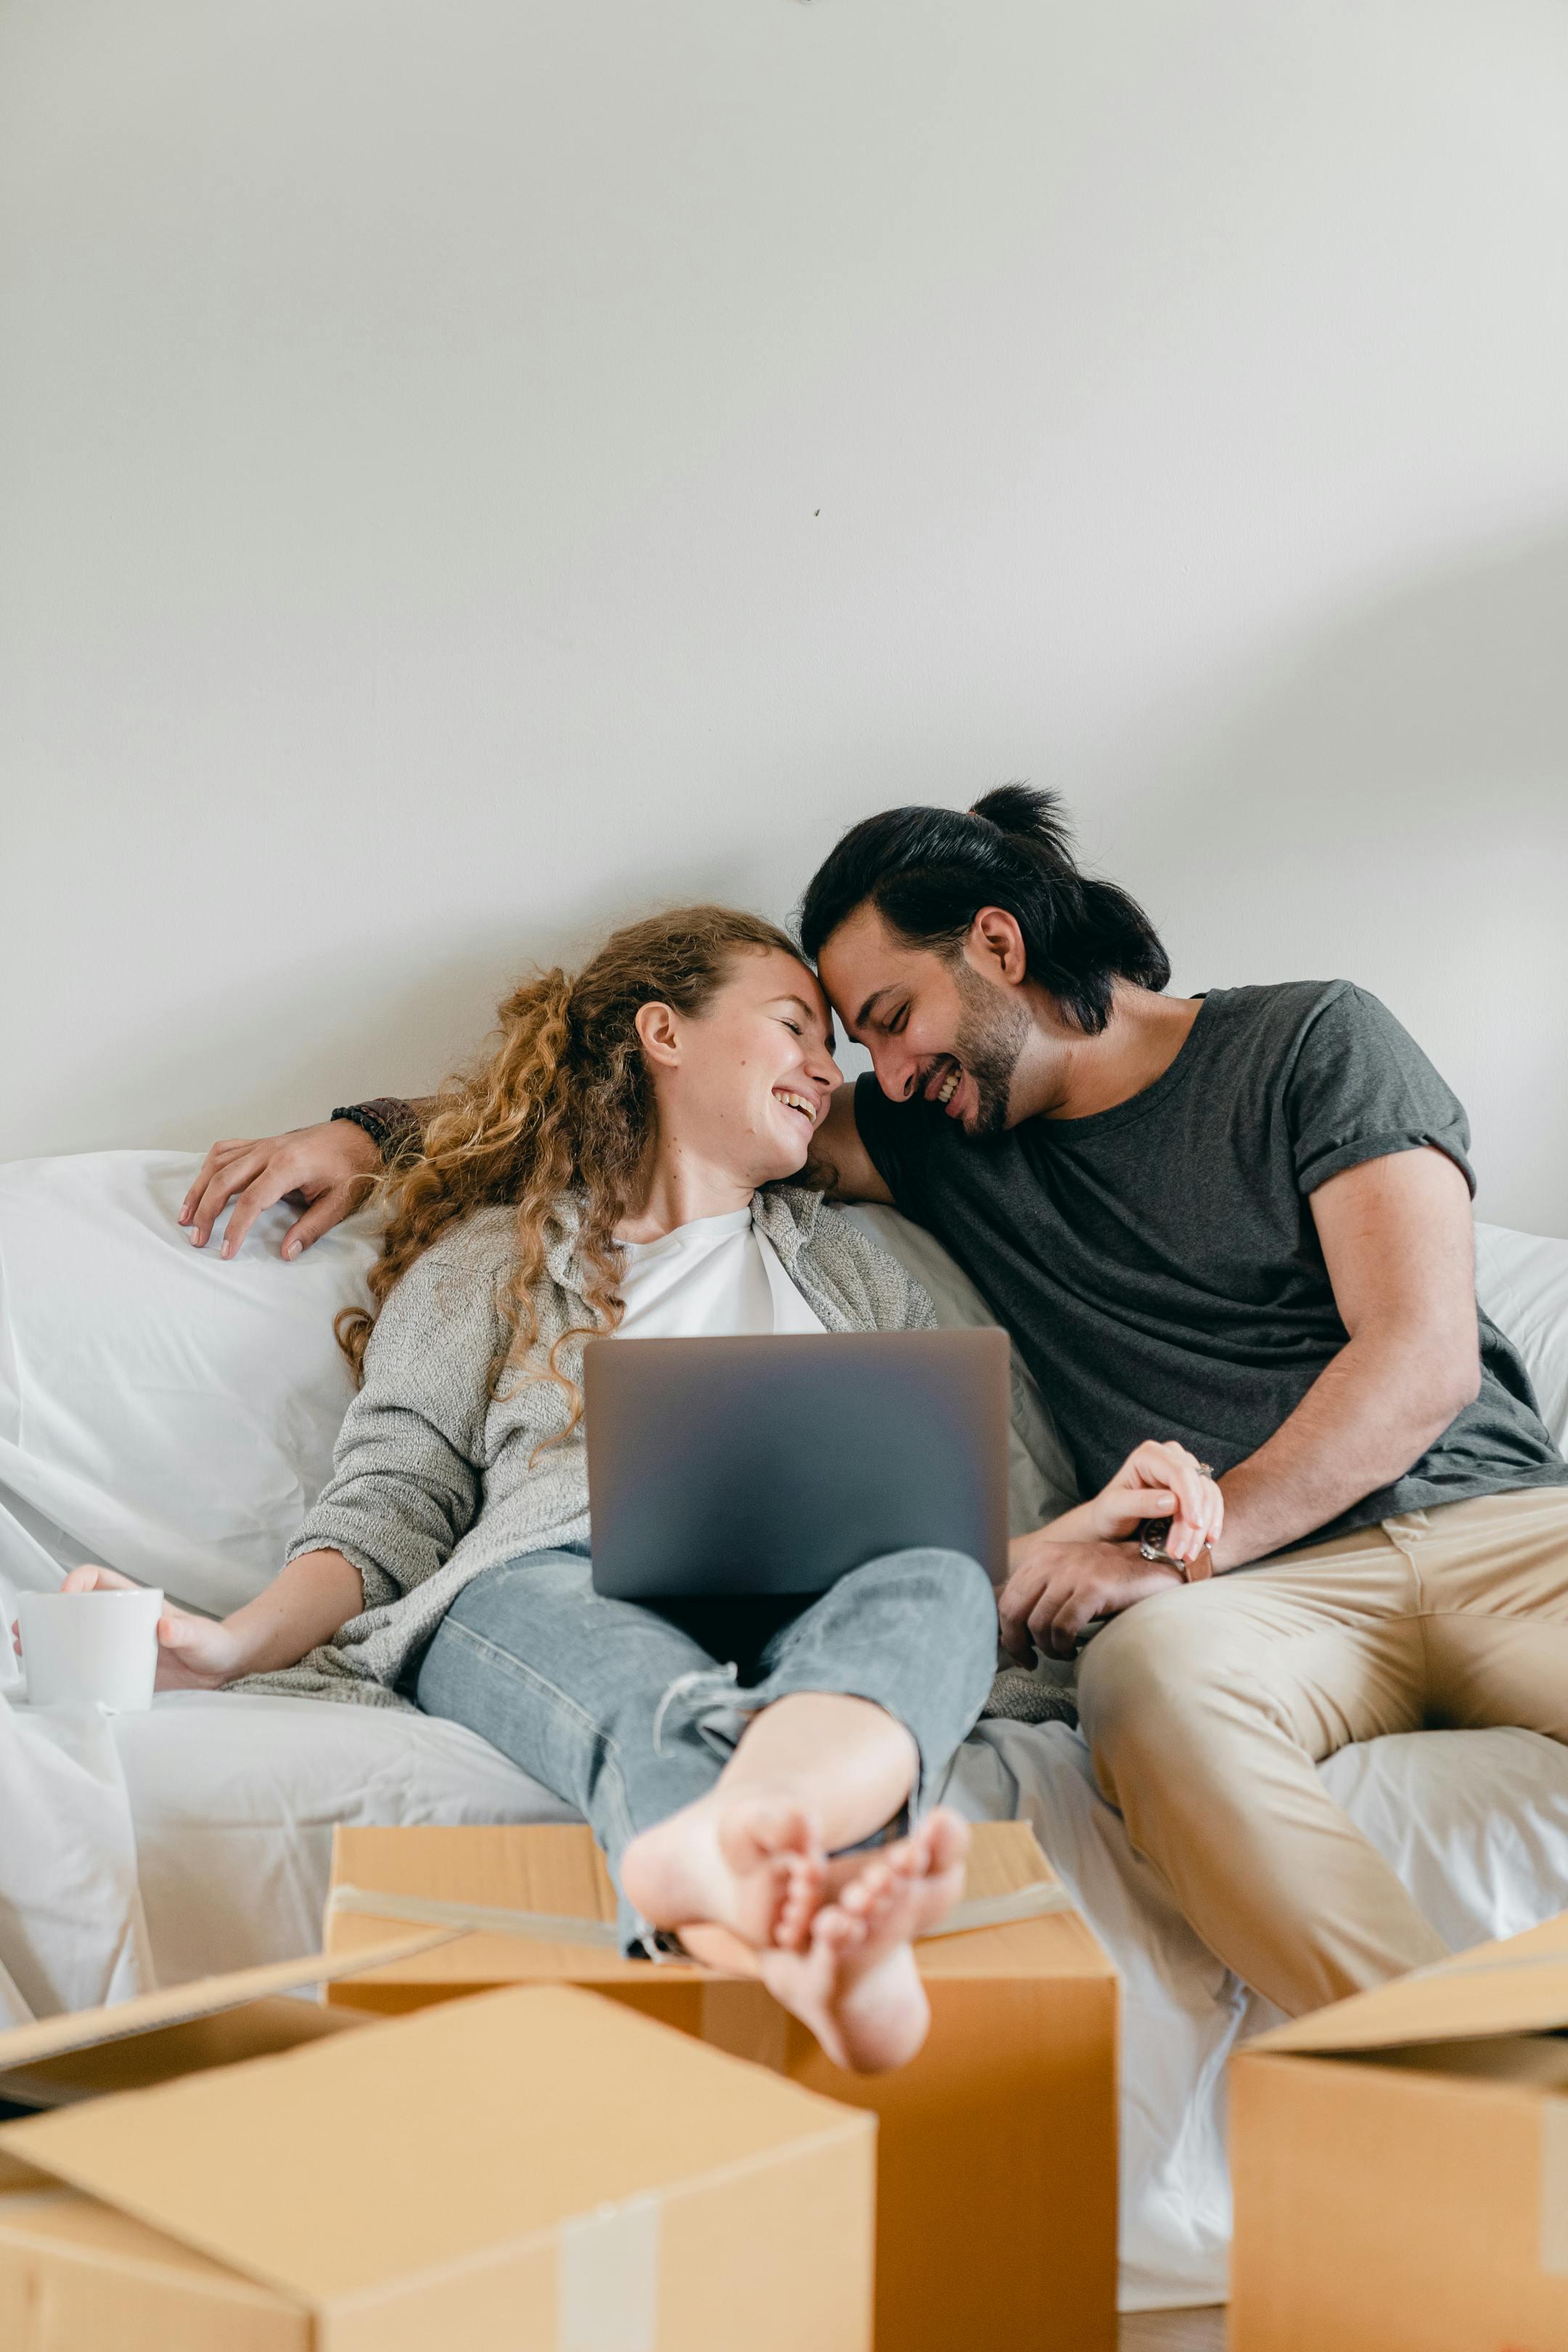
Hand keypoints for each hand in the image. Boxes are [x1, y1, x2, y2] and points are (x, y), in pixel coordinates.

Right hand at [10, 1566, 249, 1689]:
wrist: (220, 1670)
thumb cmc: (212, 1644)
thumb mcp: (201, 1637)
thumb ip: (186, 1632)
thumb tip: (164, 1628)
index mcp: (135, 1602)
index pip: (99, 1579)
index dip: (77, 1581)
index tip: (65, 1597)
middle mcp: (120, 1620)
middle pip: (76, 1607)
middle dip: (48, 1613)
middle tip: (26, 1629)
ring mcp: (115, 1644)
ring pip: (74, 1635)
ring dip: (47, 1639)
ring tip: (25, 1648)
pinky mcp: (116, 1669)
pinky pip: (84, 1664)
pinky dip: (64, 1667)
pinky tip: (48, 1677)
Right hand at [179, 1120, 379, 1260]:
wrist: (360, 1136)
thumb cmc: (351, 1168)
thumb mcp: (339, 1202)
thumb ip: (311, 1229)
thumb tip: (286, 1253)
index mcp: (288, 1166)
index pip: (251, 1201)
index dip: (235, 1229)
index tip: (225, 1251)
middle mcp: (269, 1152)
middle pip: (224, 1181)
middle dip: (206, 1212)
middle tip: (197, 1239)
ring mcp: (263, 1144)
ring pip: (218, 1164)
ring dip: (199, 1190)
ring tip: (186, 1216)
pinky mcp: (261, 1143)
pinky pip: (226, 1150)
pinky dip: (209, 1167)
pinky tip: (202, 1184)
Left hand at [998, 1535, 1183, 1661]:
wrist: (1154, 1569)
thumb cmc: (1108, 1580)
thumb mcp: (1067, 1579)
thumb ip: (1040, 1595)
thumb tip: (1011, 1631)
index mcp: (1041, 1555)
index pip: (1006, 1596)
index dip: (1004, 1629)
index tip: (1015, 1649)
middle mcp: (1052, 1559)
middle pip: (1012, 1610)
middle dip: (1016, 1643)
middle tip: (1029, 1660)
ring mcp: (1072, 1572)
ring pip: (1037, 1623)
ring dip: (1047, 1648)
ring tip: (1061, 1652)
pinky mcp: (1092, 1588)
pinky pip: (1062, 1628)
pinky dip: (1063, 1646)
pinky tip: (1073, 1649)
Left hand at [1080, 1439, 1223, 1565]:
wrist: (1109, 1523)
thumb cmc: (1108, 1513)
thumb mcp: (1114, 1508)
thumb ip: (1139, 1503)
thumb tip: (1173, 1502)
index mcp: (1149, 1454)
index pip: (1180, 1472)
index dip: (1191, 1499)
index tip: (1195, 1526)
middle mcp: (1170, 1456)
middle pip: (1197, 1485)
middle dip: (1195, 1522)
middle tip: (1185, 1552)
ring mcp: (1184, 1470)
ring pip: (1208, 1495)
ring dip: (1204, 1527)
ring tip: (1190, 1554)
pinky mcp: (1193, 1487)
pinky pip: (1211, 1502)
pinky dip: (1212, 1522)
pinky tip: (1208, 1541)